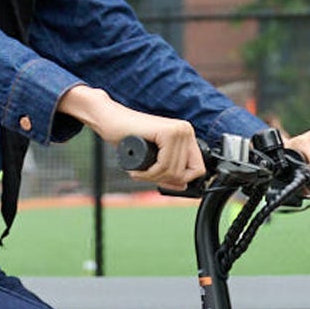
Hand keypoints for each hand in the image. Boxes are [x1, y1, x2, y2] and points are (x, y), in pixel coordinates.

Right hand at [56, 85, 205, 190]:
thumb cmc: (129, 139)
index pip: (198, 169)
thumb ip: (169, 172)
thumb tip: (184, 187)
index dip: (181, 181)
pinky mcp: (168, 132)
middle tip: (144, 175)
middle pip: (185, 173)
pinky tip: (138, 170)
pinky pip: (164, 165)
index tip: (162, 180)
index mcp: (186, 136)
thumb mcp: (154, 161)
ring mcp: (178, 130)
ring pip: (174, 171)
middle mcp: (185, 131)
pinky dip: (150, 173)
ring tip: (139, 172)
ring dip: (153, 178)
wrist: (111, 121)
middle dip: (163, 180)